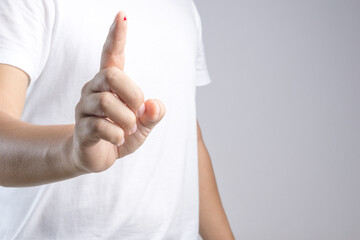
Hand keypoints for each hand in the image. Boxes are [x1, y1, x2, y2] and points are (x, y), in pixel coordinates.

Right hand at [71, 11, 165, 172]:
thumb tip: (153, 105)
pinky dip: (117, 136)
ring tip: (128, 129)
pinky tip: (119, 139)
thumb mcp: (144, 125)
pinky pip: (100, 126)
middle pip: (111, 75)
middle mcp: (93, 90)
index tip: (122, 15)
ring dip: (126, 119)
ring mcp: (84, 108)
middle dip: (132, 93)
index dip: (116, 36)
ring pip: (105, 102)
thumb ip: (153, 114)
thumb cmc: (122, 134)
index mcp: (110, 84)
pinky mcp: (81, 129)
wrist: (98, 157)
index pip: (111, 54)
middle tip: (138, 112)